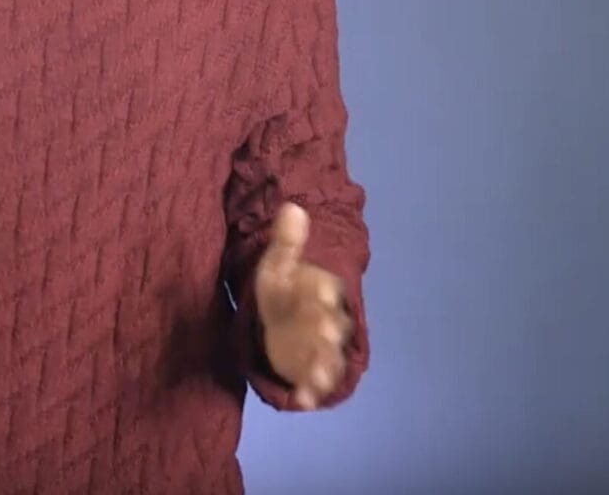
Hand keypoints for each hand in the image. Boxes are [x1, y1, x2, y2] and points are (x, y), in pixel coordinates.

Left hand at [252, 201, 351, 409]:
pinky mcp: (308, 368)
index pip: (325, 289)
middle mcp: (326, 320)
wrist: (284, 313)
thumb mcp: (278, 262)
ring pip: (327, 357)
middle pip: (330, 325)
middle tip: (326, 333)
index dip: (322, 291)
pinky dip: (309, 393)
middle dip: (327, 329)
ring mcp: (319, 348)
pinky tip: (302, 401)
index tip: (320, 291)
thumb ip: (286, 240)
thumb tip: (292, 207)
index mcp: (320, 291)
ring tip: (315, 376)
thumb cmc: (282, 286)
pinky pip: (313, 383)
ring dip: (323, 366)